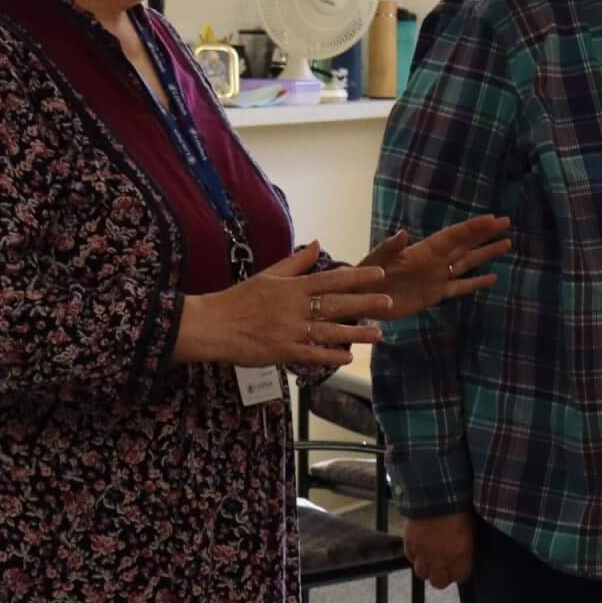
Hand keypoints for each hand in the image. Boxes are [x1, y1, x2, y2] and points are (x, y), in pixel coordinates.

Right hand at [172, 243, 391, 367]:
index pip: (331, 279)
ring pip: (329, 331)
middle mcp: (295, 307)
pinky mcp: (282, 350)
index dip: (358, 277)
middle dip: (365, 303)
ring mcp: (290, 330)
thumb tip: (318, 244)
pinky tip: (348, 358)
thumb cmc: (239, 299)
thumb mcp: (268, 275)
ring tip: (379, 335)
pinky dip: (329, 356)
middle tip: (390, 302)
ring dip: (356, 333)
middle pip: (336, 304)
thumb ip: (296, 262)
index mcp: (292, 287)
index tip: (381, 274)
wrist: (212, 324)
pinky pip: (311, 354)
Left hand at [361, 216, 511, 319]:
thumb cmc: (365, 275)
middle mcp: (434, 261)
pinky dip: (475, 283)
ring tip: (506, 244)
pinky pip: (459, 288)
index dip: (472, 228)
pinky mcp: (435, 295)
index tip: (493, 219)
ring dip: (485, 254)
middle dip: (485, 234)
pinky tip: (492, 278)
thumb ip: (390, 247)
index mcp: (423, 251)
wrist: (359, 298)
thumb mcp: (375, 260)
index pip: (453, 237)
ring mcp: (436, 278)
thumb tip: (404, 232)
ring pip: (467, 263)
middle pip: (465, 245)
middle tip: (506, 222)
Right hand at [405, 510, 475, 588]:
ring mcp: (423, 553)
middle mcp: (441, 560)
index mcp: (460, 556)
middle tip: (445, 567)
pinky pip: (410, 557)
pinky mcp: (409, 544)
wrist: (434, 495)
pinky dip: (415, 555)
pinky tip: (420, 547)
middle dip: (442, 576)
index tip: (461, 566)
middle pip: (439, 583)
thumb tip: (463, 554)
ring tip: (431, 558)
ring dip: (427, 568)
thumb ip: (465, 547)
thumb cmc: (457, 509)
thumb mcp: (470, 529)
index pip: (461, 576)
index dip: (461, 571)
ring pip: (422, 573)